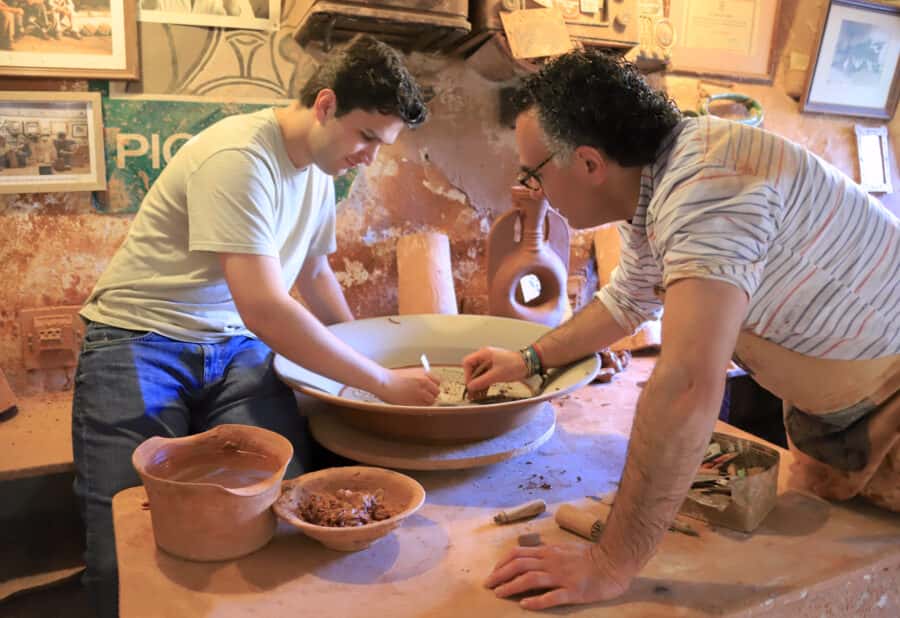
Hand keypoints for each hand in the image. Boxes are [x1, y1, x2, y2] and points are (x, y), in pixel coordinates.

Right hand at [376, 367, 439, 405]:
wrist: (384, 382)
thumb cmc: (393, 377)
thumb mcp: (410, 372)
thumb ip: (421, 378)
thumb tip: (428, 385)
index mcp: (424, 373)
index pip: (438, 382)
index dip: (433, 386)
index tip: (430, 389)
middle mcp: (425, 382)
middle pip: (436, 392)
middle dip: (431, 394)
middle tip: (424, 396)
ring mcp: (421, 392)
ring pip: (432, 401)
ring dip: (427, 401)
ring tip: (418, 400)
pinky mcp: (416, 402)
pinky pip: (424, 407)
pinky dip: (421, 406)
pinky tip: (413, 403)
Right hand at [462, 347, 526, 397]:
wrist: (529, 364)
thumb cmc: (514, 365)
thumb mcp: (496, 374)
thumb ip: (482, 381)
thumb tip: (470, 387)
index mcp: (484, 354)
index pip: (468, 362)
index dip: (467, 374)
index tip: (470, 385)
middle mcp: (485, 357)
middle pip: (472, 369)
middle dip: (472, 382)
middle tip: (472, 394)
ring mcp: (490, 363)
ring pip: (479, 375)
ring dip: (478, 385)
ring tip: (476, 397)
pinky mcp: (495, 369)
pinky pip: (485, 377)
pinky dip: (484, 385)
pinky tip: (483, 394)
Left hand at [484, 543, 632, 609]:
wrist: (614, 560)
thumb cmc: (592, 556)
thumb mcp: (566, 549)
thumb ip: (549, 553)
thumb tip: (533, 557)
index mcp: (549, 552)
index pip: (518, 553)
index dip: (502, 563)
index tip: (493, 573)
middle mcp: (552, 562)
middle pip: (519, 565)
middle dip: (500, 575)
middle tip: (488, 586)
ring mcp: (562, 576)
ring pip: (530, 579)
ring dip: (512, 586)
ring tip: (500, 594)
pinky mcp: (573, 591)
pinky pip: (551, 596)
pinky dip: (536, 601)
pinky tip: (525, 605)